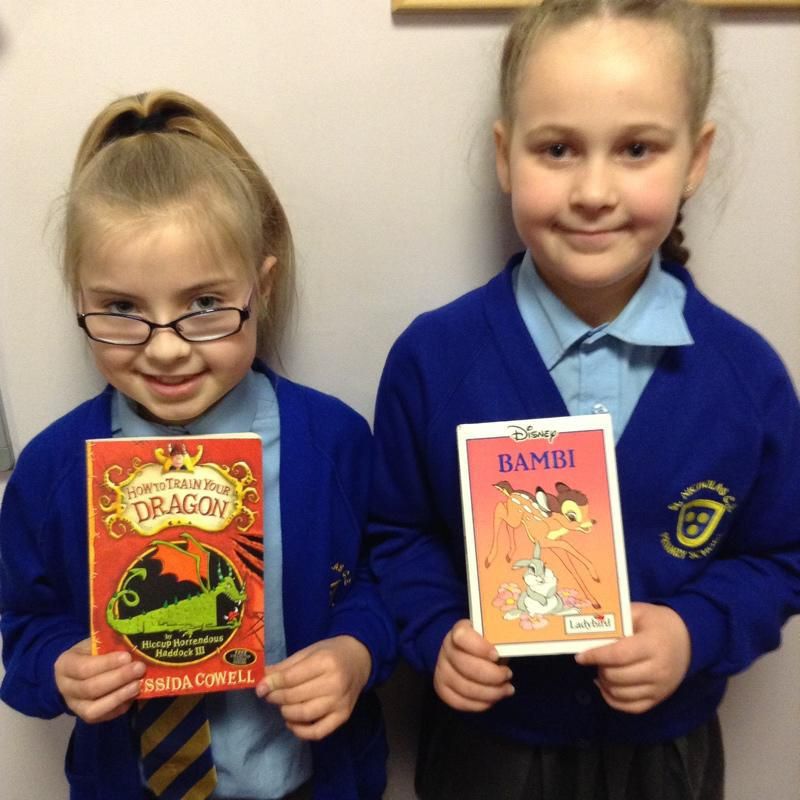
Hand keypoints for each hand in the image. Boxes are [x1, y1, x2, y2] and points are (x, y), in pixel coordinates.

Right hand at [54, 638, 144, 723]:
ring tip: (138, 684)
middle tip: (140, 668)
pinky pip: (103, 716)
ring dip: (119, 697)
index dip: (107, 663)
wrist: (83, 668)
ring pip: (93, 709)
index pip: (84, 667)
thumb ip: (110, 645)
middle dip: (118, 678)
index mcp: (65, 665)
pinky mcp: (87, 716)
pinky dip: (119, 707)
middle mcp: (65, 688)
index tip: (127, 657)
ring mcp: (74, 705)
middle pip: (90, 688)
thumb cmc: (93, 651)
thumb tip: (132, 646)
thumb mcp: (97, 642)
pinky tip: (133, 696)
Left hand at [256, 635, 371, 739]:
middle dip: (276, 697)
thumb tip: (263, 680)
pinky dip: (301, 732)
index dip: (271, 684)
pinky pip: (318, 732)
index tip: (259, 687)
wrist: (361, 659)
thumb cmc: (332, 652)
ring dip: (286, 713)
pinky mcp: (343, 716)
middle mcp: (334, 683)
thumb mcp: (309, 651)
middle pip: (295, 697)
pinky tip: (292, 722)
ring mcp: (340, 702)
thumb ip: (286, 666)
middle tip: (268, 695)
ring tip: (282, 706)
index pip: (291, 678)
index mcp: (325, 662)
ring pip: (304, 715)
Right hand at [433, 619, 513, 711]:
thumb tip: (513, 649)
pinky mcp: (442, 688)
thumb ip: (500, 641)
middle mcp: (446, 649)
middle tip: (508, 675)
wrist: (466, 652)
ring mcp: (442, 670)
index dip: (480, 647)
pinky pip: (459, 702)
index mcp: (459, 631)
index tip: (497, 656)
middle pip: (465, 665)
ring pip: (464, 687)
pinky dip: (480, 704)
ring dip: (490, 692)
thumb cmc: (486, 644)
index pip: (462, 637)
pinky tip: (493, 699)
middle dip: (492, 675)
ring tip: (507, 689)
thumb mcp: (494, 636)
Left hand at [575, 602, 690, 713]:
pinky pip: (631, 708)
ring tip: (601, 670)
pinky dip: (613, 700)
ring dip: (604, 683)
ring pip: (621, 694)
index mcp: (652, 645)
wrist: (688, 640)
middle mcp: (658, 670)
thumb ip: (617, 618)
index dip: (596, 656)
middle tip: (593, 659)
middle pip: (617, 676)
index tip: (580, 656)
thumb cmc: (658, 623)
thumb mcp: (639, 612)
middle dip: (599, 668)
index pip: (618, 655)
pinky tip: (606, 686)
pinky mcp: (659, 699)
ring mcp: (659, 688)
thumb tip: (590, 626)